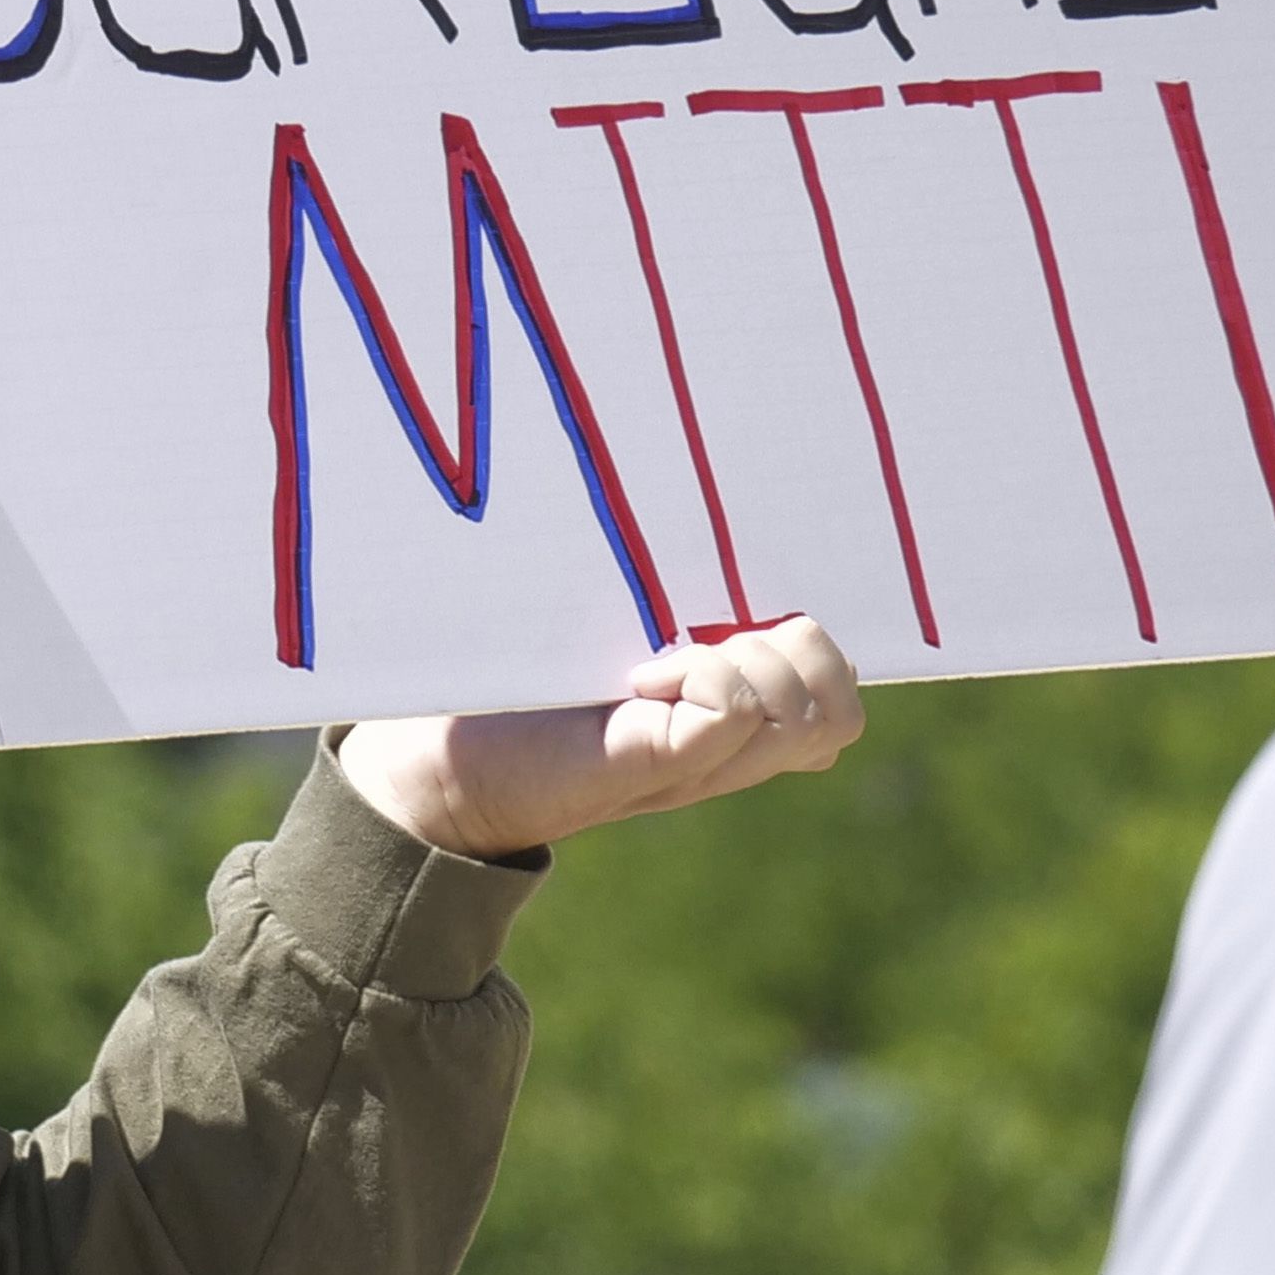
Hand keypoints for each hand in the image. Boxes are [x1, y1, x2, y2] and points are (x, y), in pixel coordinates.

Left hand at [336, 618, 862, 861]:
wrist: (435, 762)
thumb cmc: (516, 681)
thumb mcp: (612, 630)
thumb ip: (672, 601)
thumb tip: (728, 510)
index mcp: (732, 709)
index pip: (840, 693)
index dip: (822, 652)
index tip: (735, 619)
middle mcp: (730, 742)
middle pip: (840, 705)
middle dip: (798, 654)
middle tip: (697, 643)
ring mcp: (698, 760)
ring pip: (806, 717)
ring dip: (753, 666)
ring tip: (662, 664)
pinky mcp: (650, 764)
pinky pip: (734, 714)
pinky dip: (705, 679)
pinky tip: (637, 678)